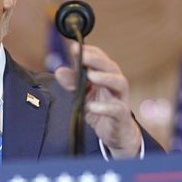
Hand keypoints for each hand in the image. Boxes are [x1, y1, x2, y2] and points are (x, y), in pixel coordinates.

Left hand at [54, 41, 142, 157]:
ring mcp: (120, 98)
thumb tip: (59, 71)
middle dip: (96, 59)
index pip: (100, 58)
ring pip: (119, 83)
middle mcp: (115, 84)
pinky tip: (91, 106)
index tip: (74, 47)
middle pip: (111, 66)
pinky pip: (116, 109)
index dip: (89, 51)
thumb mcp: (83, 96)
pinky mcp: (122, 115)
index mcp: (106, 76)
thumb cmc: (101, 110)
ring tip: (90, 76)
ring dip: (105, 77)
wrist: (116, 133)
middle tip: (82, 56)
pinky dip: (104, 107)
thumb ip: (72, 83)